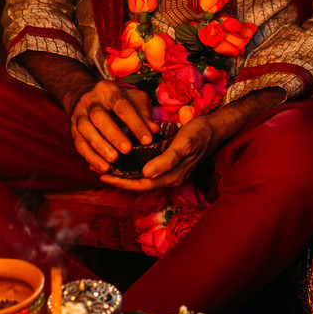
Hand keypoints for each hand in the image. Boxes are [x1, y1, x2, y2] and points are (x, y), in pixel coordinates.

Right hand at [66, 79, 158, 172]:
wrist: (88, 97)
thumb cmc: (118, 101)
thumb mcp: (133, 100)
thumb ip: (144, 114)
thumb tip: (154, 130)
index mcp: (108, 89)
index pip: (121, 105)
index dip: (135, 122)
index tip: (147, 139)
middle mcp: (90, 100)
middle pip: (99, 116)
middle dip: (113, 134)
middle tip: (127, 150)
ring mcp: (79, 114)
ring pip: (85, 129)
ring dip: (99, 146)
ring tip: (113, 160)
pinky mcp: (73, 129)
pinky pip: (79, 144)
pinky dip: (90, 157)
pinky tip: (103, 167)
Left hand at [99, 114, 217, 191]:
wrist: (216, 129)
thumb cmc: (200, 134)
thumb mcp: (184, 144)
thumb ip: (166, 160)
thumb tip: (146, 174)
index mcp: (171, 176)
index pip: (140, 185)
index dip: (121, 182)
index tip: (102, 175)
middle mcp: (169, 177)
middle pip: (138, 184)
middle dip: (118, 178)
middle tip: (96, 169)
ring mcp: (170, 171)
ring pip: (142, 177)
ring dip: (124, 173)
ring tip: (106, 164)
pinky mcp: (170, 162)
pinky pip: (148, 168)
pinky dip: (134, 166)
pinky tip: (126, 158)